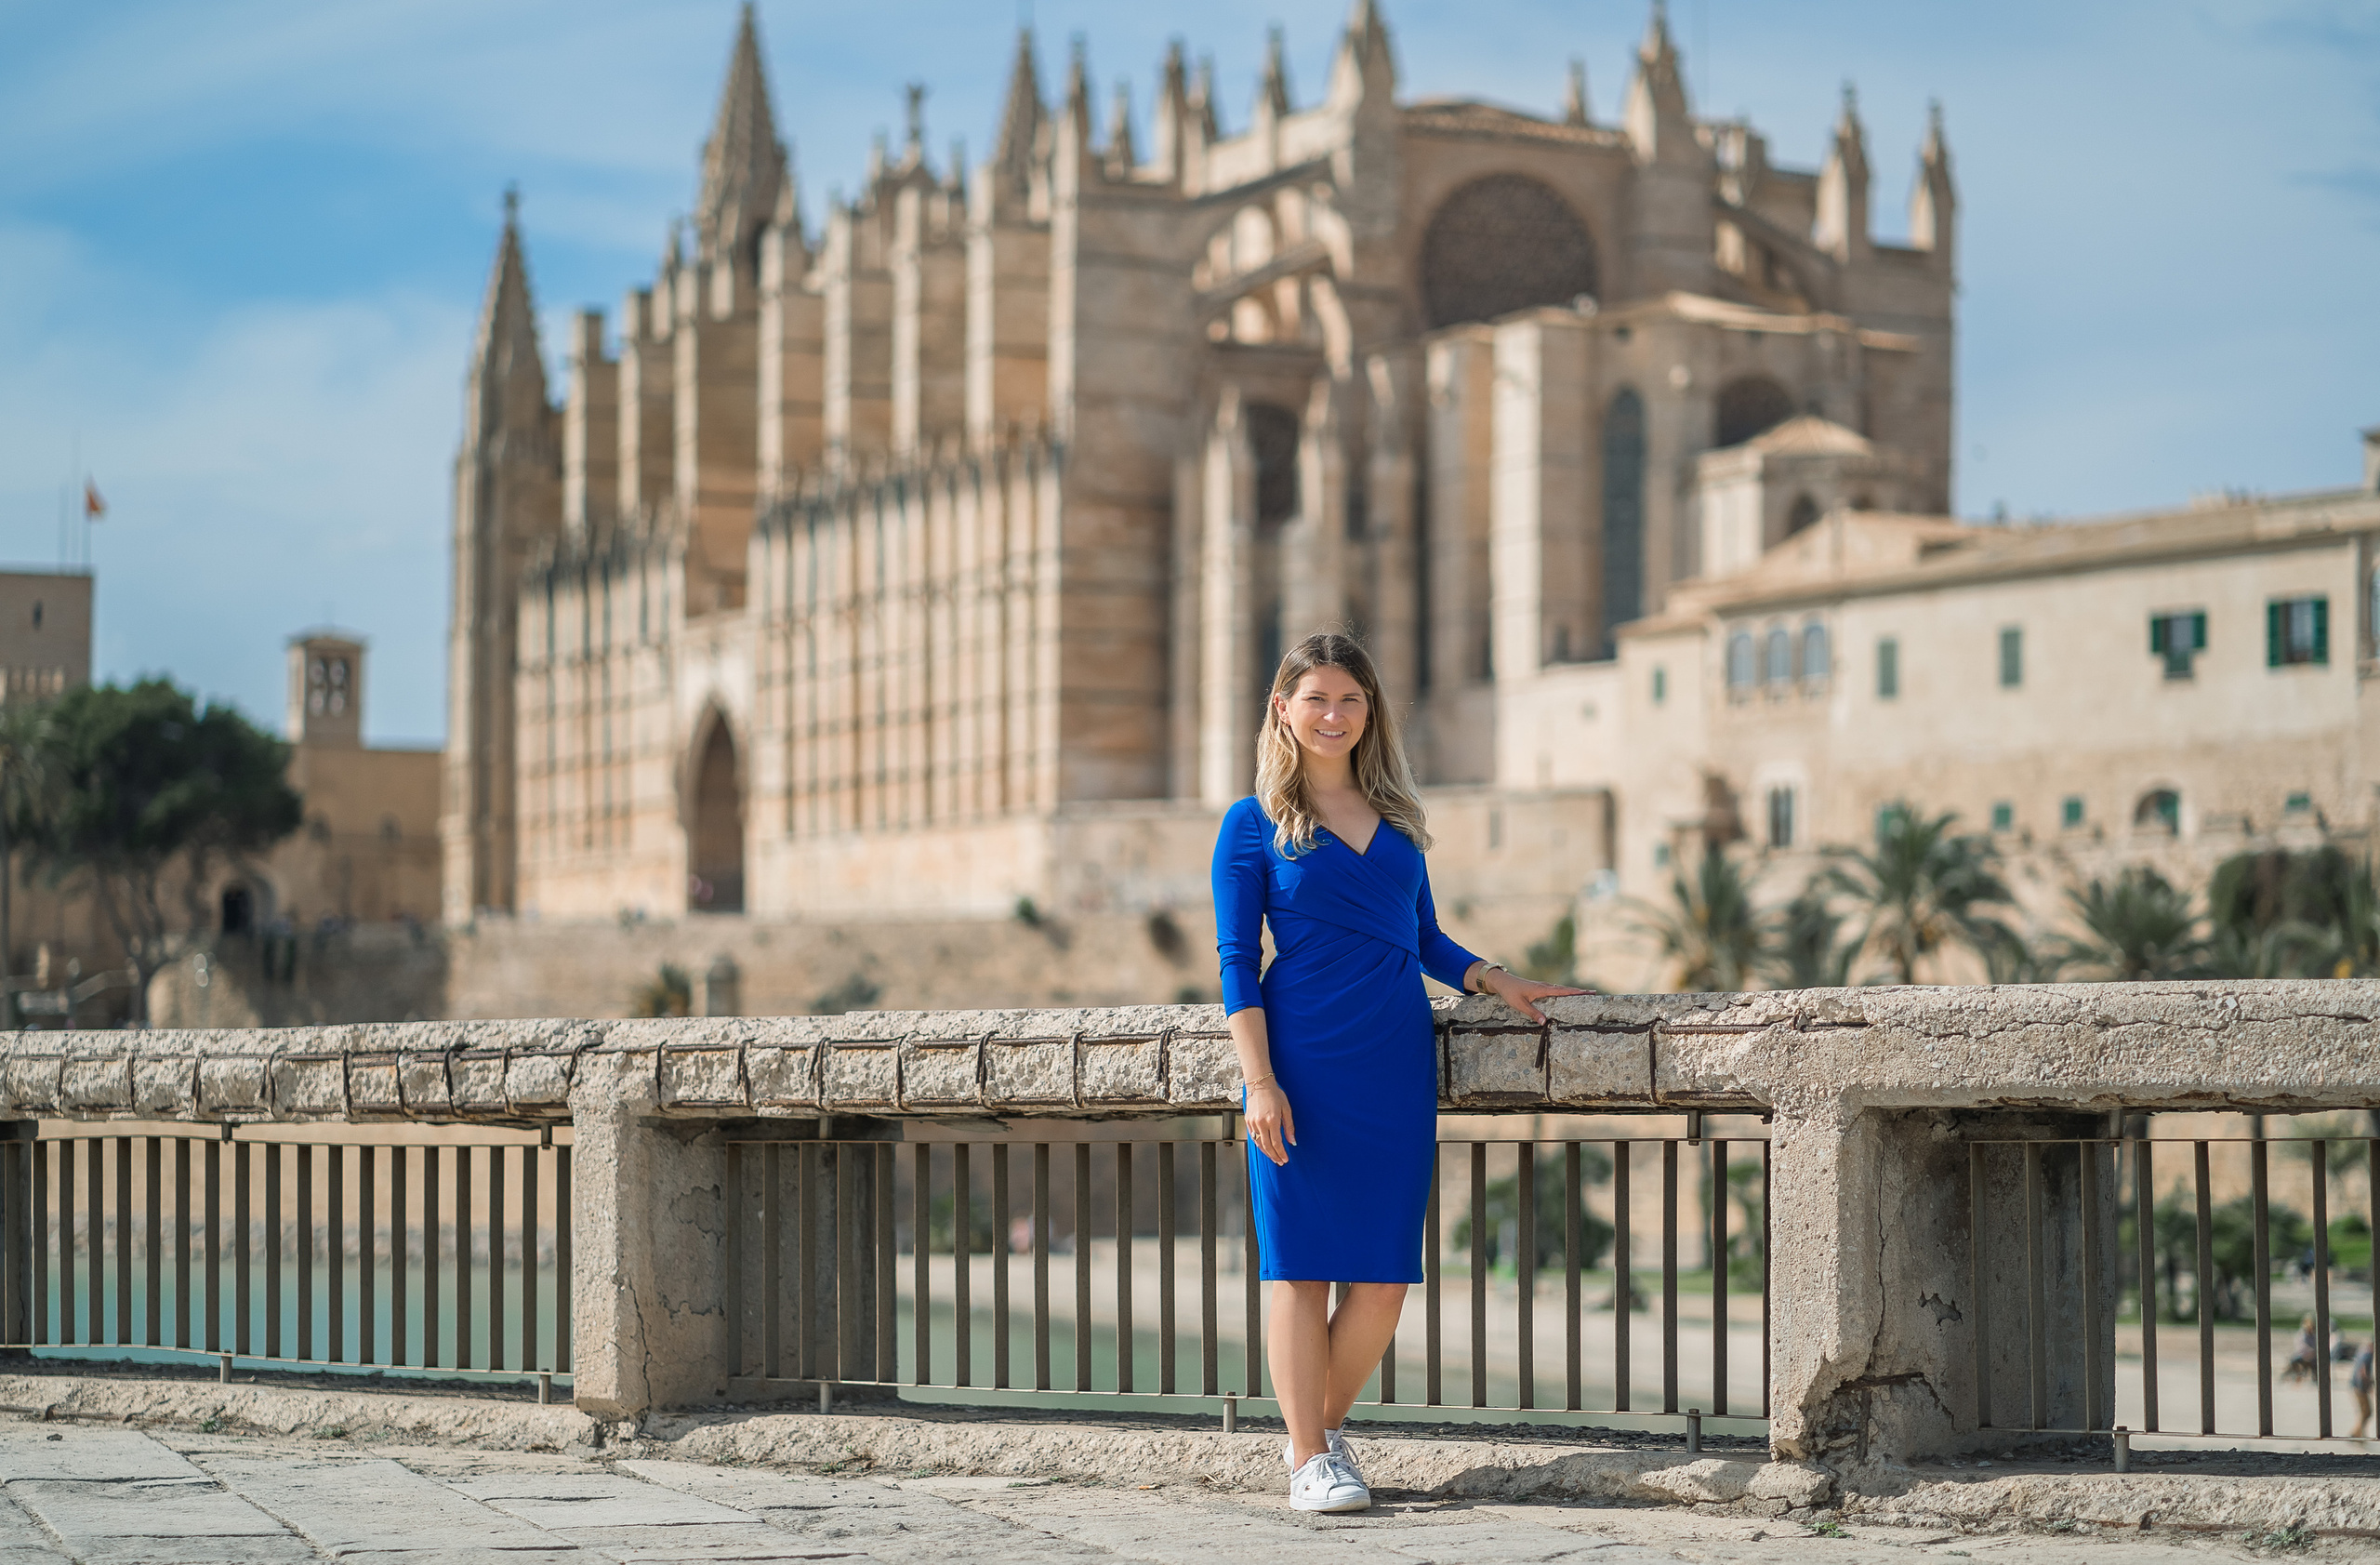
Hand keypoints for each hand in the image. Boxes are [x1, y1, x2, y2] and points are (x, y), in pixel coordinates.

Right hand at [1244, 1081, 1294, 1165]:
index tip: (1285, 1159)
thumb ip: (1289, 1127)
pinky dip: (1259, 1145)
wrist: (1260, 1084)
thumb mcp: (1286, 1109)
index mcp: (1272, 1120)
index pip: (1276, 1143)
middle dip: (1274, 1156)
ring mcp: (1252, 1122)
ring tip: (1274, 1158)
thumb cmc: (1275, 1094)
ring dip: (1267, 1153)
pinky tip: (1265, 1148)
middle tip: (1280, 1162)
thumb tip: (1292, 1142)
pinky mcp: (1248, 1121)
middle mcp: (1261, 1122)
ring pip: (1259, 1143)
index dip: (1281, 1153)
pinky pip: (1253, 1137)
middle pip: (1267, 1146)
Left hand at [1478, 967, 1593, 1023]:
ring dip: (1573, 991)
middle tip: (1593, 992)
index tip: (1589, 992)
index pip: (1563, 991)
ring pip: (1561, 989)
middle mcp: (1545, 987)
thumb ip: (1533, 1013)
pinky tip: (1568, 995)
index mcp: (1542, 989)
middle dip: (1579, 991)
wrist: (1503, 982)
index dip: (1576, 992)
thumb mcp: (1520, 1005)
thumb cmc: (1511, 993)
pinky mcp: (1540, 988)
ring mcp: (1543, 987)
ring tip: (1585, 994)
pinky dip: (1565, 992)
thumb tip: (1545, 1023)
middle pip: (1566, 989)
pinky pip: (1556, 990)